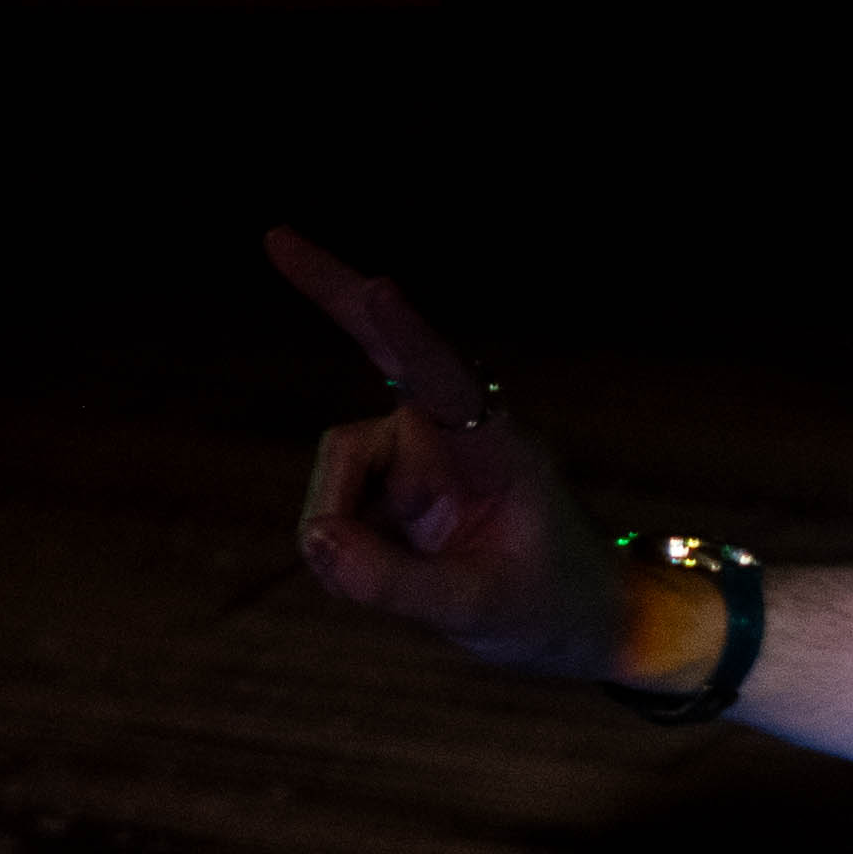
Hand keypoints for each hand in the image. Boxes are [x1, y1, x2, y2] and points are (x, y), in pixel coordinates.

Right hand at [272, 227, 639, 677]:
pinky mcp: (388, 478)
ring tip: (392, 585)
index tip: (380, 288)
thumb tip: (315, 539)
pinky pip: (333, 510)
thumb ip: (396, 584)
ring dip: (342, 532)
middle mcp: (450, 431)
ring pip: (335, 471)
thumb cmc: (548, 604)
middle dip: (332, 293)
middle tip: (277, 235)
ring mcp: (413, 450)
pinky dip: (344, 550)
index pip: (446, 383)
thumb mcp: (480, 611)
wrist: (575, 618)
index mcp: (496, 447)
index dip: (409, 336)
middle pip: (383, 348)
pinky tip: (386, 574)